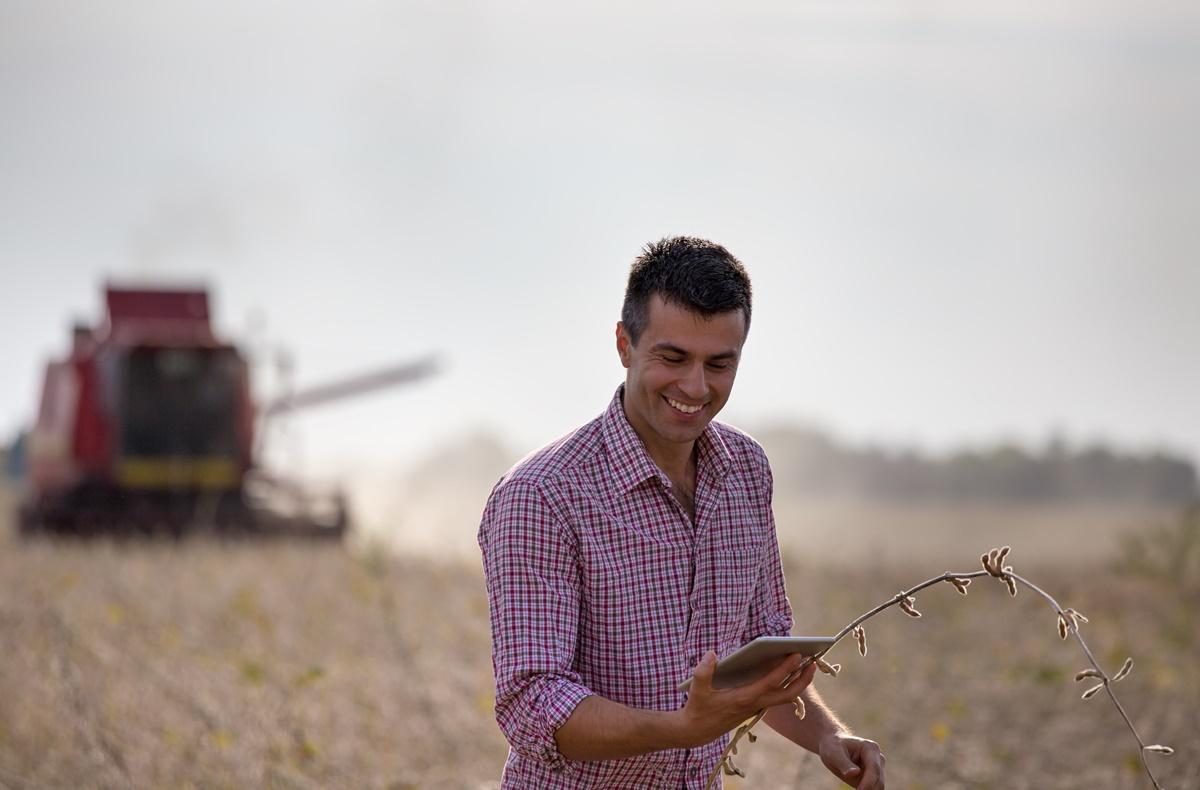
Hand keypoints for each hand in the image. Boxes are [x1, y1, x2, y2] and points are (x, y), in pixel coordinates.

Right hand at [675, 650, 816, 747]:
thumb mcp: (696, 689)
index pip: (771, 682)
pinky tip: (785, 674)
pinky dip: (785, 686)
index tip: (797, 655)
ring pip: (783, 697)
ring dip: (796, 682)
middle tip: (814, 662)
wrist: (695, 732)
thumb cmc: (697, 709)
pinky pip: (775, 697)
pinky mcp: (753, 708)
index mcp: (744, 698)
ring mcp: (755, 707)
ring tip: (805, 665)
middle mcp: (754, 704)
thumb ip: (703, 671)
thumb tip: (712, 654)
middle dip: (803, 680)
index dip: (785, 668)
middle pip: (787, 694)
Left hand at [818, 732, 884, 788]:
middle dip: (869, 789)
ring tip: (855, 789)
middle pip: (879, 780)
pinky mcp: (873, 777)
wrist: (832, 746)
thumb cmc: (833, 747)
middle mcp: (878, 758)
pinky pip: (874, 789)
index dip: (868, 782)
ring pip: (878, 787)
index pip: (874, 768)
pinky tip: (857, 789)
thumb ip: (844, 763)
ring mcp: (877, 768)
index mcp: (870, 748)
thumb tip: (855, 773)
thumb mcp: (834, 753)